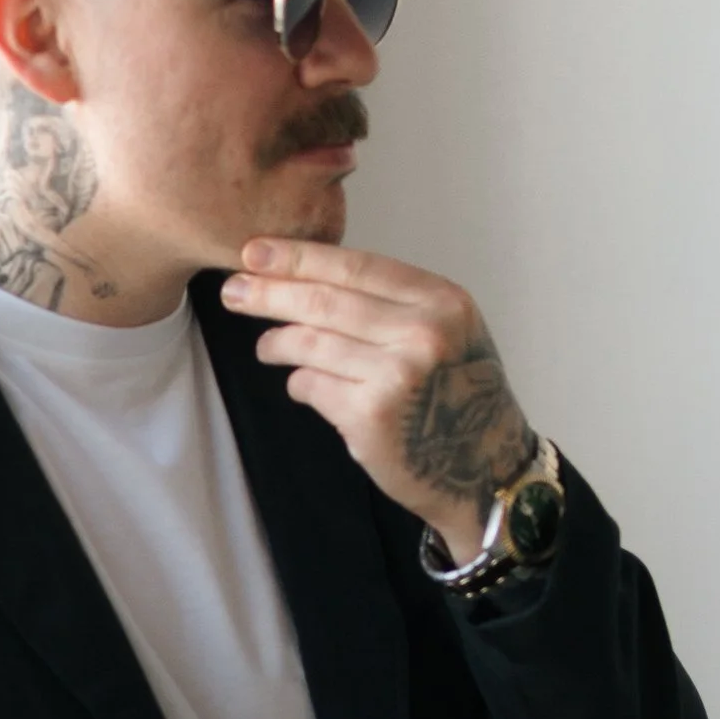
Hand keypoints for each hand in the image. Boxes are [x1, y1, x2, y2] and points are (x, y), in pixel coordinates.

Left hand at [220, 239, 541, 545]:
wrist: (485, 467)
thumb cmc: (458, 394)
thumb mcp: (448, 330)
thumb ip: (392, 302)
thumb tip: (307, 274)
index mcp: (442, 301)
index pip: (355, 266)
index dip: (299, 257)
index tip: (256, 251)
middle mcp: (424, 333)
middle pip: (325, 301)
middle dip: (269, 292)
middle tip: (234, 290)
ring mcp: (397, 376)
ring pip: (310, 343)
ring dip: (277, 342)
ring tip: (266, 346)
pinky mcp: (371, 417)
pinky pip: (311, 386)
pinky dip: (299, 384)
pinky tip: (302, 385)